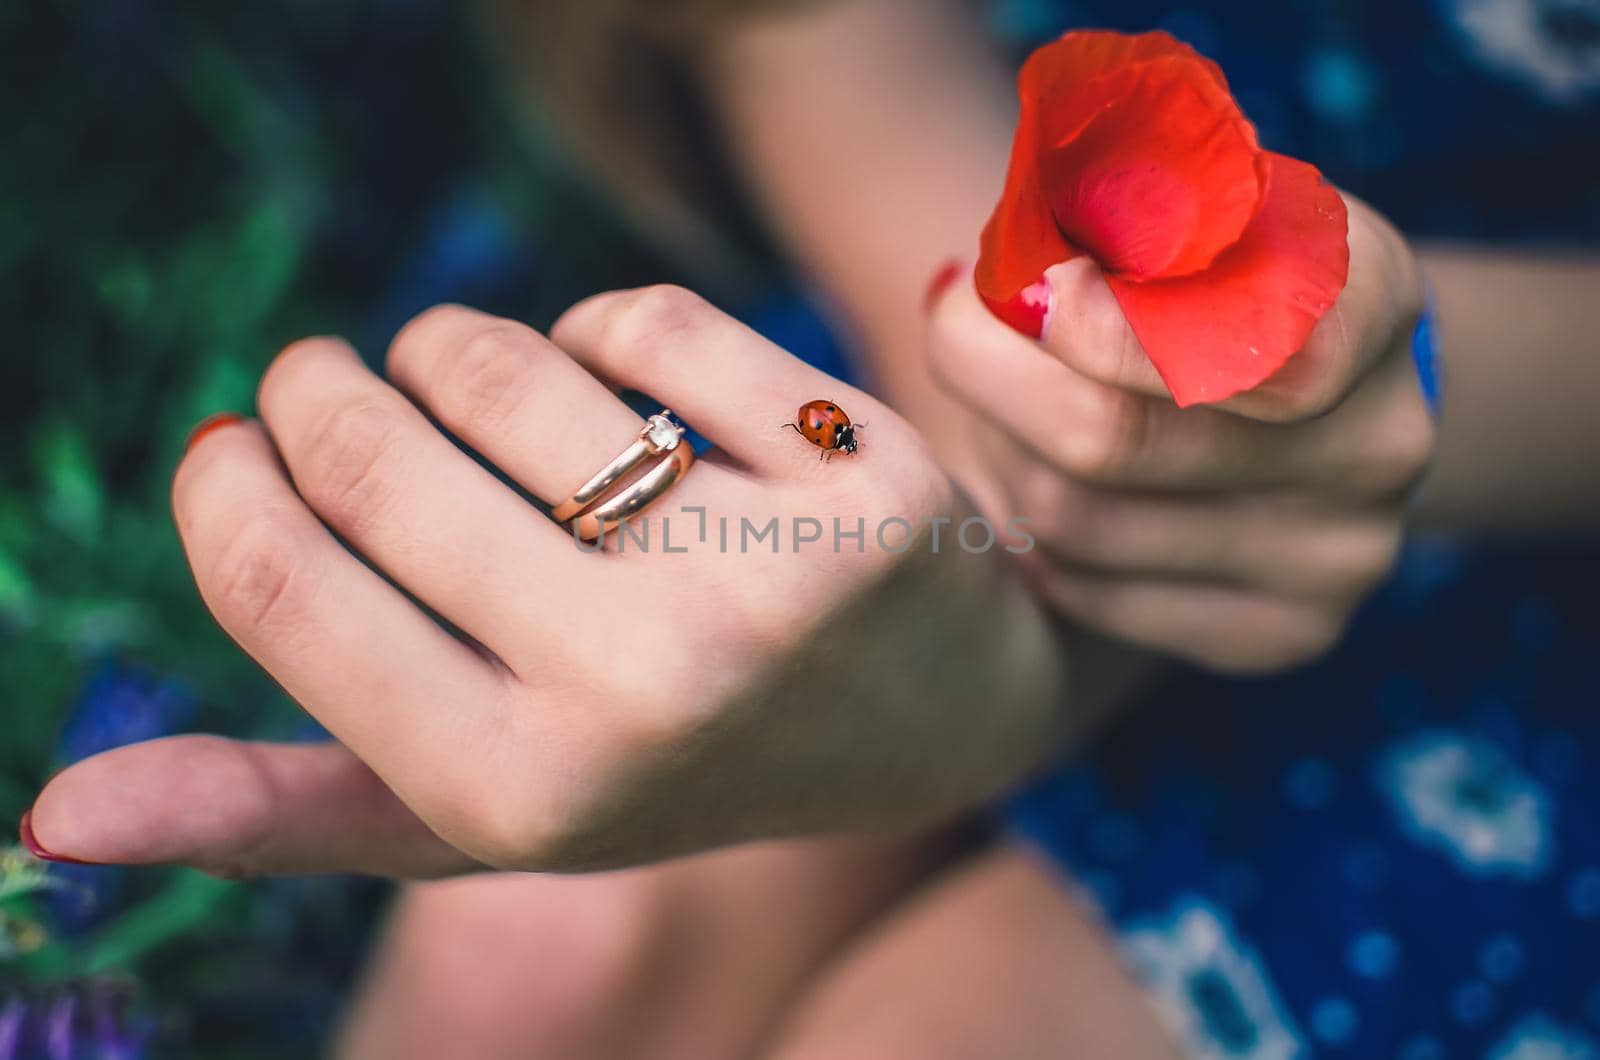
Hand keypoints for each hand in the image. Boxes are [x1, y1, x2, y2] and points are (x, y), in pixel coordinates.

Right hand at [26, 287, 1063, 876]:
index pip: (283, 581)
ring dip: (447, 348)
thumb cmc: (664, 759)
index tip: (237, 447)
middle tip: (329, 384)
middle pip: (374, 450)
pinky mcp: (860, 478)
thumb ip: (282, 811)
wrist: (923, 719)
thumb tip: (55, 814)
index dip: (228, 482)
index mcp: (520, 792)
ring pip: (500, 362)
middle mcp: (642, 694)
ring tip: (464, 384)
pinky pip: (646, 322)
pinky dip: (600, 331)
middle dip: (318, 388)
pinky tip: (618, 386)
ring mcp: (767, 580)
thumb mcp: (485, 809)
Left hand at [924, 196, 1434, 671]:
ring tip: (995, 398)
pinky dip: (1027, 530)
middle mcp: (1379, 442)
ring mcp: (1338, 556)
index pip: (1244, 339)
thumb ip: (1121, 213)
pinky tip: (1032, 475)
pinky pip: (1084, 589)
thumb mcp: (1193, 206)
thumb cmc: (1215, 273)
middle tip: (954, 321)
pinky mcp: (1283, 634)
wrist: (1307, 391)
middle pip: (1112, 438)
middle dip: (990, 372)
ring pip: (1076, 519)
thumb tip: (1018, 272)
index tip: (1030, 290)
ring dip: (997, 447)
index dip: (1110, 329)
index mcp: (1371, 302)